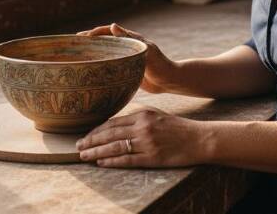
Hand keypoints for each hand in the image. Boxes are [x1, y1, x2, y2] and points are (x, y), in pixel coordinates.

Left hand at [76, 109, 211, 167]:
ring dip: (96, 152)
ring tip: (84, 156)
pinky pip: (127, 160)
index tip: (85, 136)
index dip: (96, 130)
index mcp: (143, 114)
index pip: (113, 122)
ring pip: (115, 147)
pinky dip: (112, 161)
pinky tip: (101, 162)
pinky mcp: (152, 157)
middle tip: (77, 146)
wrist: (199, 138)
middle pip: (110, 134)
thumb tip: (116, 124)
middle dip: (91, 141)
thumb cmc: (177, 127)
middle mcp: (143, 126)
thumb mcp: (157, 115)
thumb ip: (138, 117)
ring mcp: (147, 142)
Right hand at [77, 23, 177, 93]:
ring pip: (103, 54)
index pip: (107, 32)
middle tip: (71, 46)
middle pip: (102, 42)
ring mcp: (124, 59)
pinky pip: (108, 67)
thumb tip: (112, 25)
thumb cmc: (160, 63)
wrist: (169, 80)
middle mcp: (124, 47)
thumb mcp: (146, 49)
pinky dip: (98, 67)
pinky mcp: (125, 70)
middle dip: (87, 43)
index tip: (80, 37)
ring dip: (91, 54)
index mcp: (129, 39)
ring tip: (76, 58)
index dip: (93, 33)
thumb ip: (130, 38)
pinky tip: (88, 73)